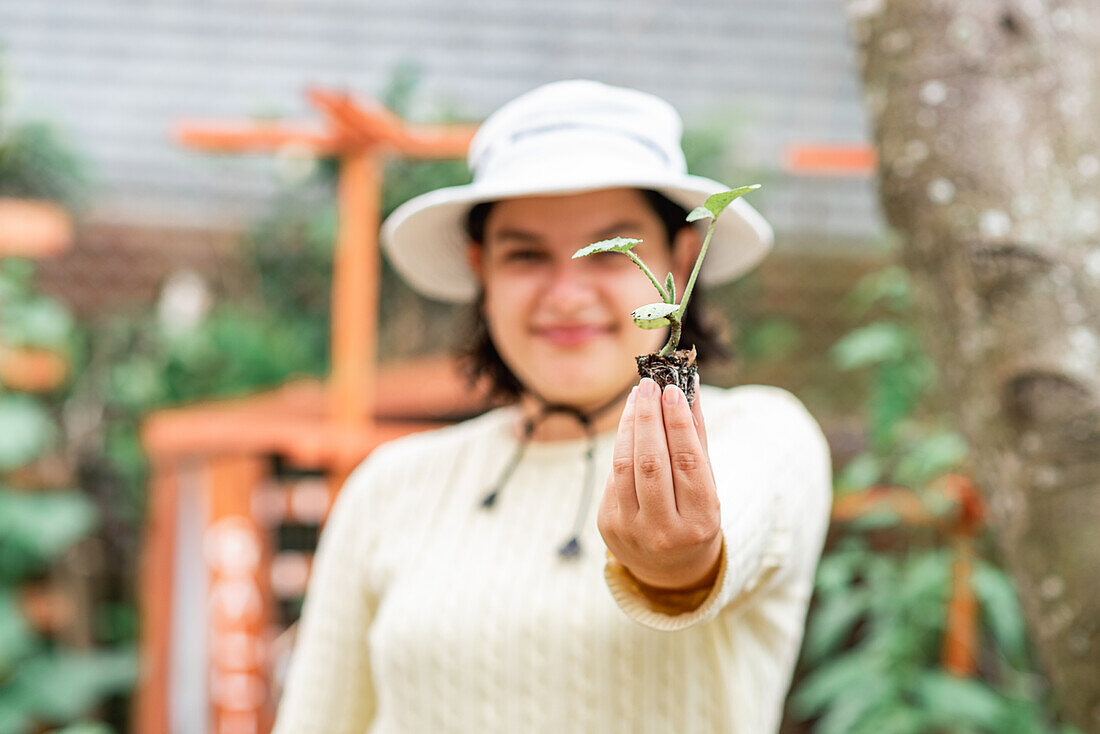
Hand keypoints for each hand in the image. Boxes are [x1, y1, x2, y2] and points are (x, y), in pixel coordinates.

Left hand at [597, 377, 722, 591]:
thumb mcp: (707, 483)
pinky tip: (630, 424)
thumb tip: (688, 385)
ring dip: (630, 425)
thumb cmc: (694, 515)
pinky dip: (622, 445)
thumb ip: (696, 437)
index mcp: (700, 521)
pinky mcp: (607, 525)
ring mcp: (631, 531)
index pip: (687, 462)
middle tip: (649, 384)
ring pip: (626, 466)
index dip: (678, 423)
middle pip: (652, 462)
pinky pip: (614, 476)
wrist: (669, 569)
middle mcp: (665, 531)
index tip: (672, 390)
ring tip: (639, 396)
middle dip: (649, 417)